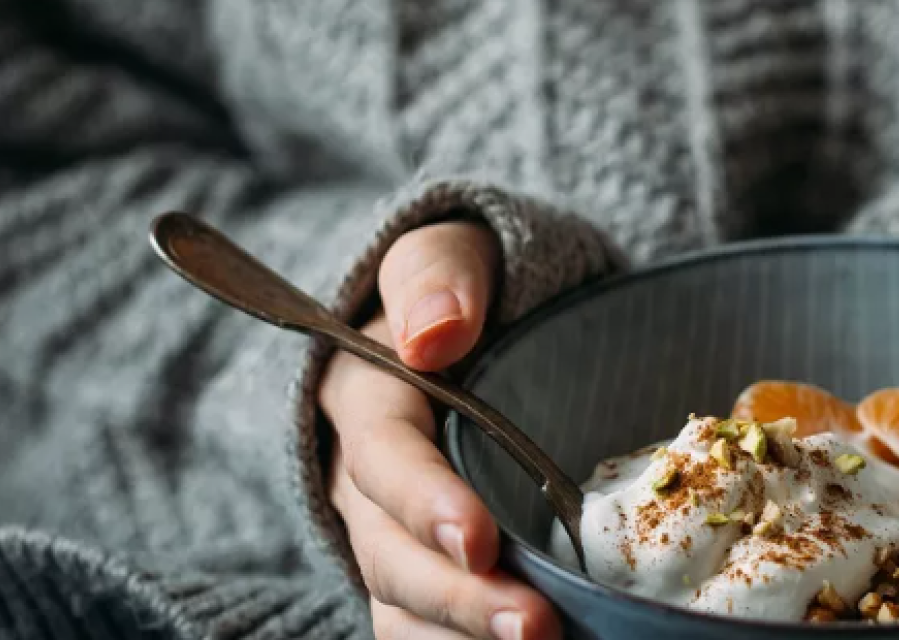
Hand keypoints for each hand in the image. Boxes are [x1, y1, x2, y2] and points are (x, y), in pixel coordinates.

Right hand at [319, 221, 559, 639]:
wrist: (486, 330)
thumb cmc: (472, 288)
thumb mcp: (452, 249)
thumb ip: (438, 274)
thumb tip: (434, 333)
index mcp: (367, 397)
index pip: (384, 457)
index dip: (424, 502)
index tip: (478, 539)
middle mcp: (365, 480)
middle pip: (389, 552)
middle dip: (457, 597)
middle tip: (534, 627)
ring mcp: (392, 532)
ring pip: (403, 607)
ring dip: (463, 637)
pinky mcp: (426, 570)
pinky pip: (427, 626)